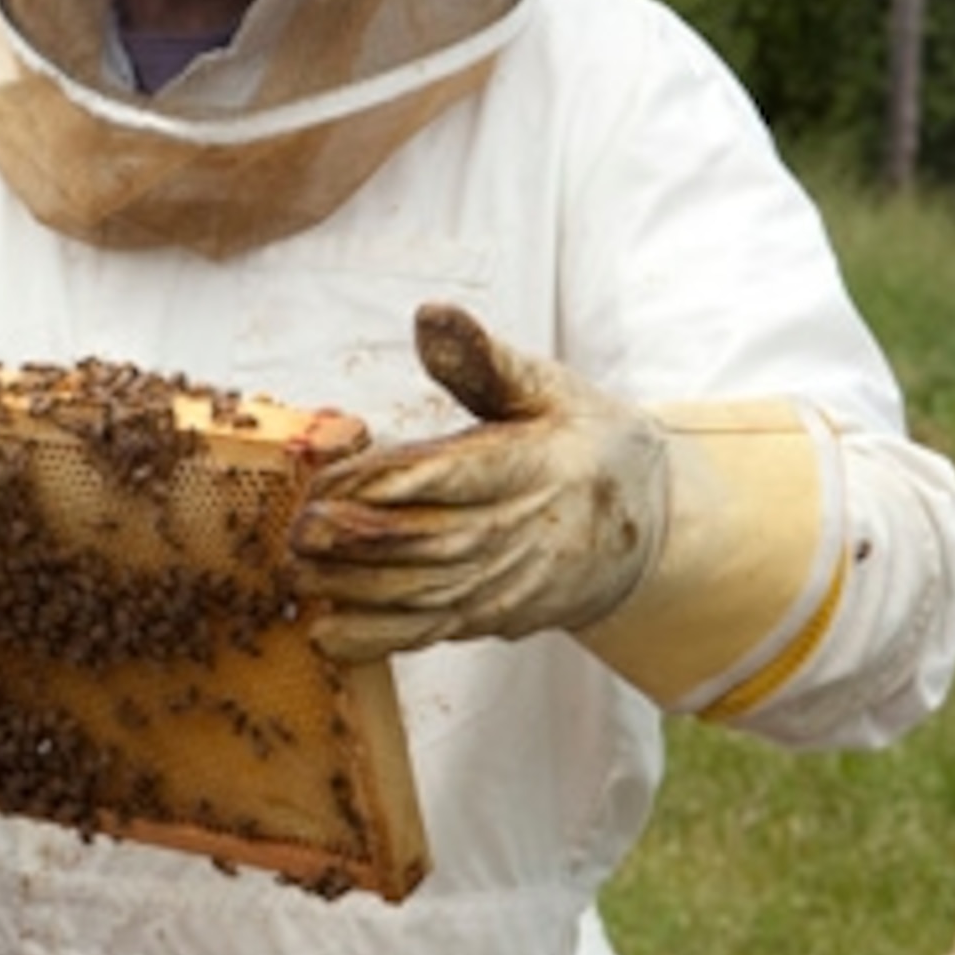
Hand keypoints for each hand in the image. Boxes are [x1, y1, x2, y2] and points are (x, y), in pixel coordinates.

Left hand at [289, 303, 664, 661]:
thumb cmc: (589, 445)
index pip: (454, 476)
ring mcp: (509, 583)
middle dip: (357, 541)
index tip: (326, 482)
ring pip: (425, 593)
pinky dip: (377, 638)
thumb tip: (428, 316)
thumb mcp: (552, 390)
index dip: (385, 482)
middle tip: (297, 532)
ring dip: (354, 590)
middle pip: (431, 541)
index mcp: (537, 466)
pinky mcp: (495, 617)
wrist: (657, 531)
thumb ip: (484, 360)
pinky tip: (326, 633)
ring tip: (297, 574)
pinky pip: (432, 633)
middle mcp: (524, 531)